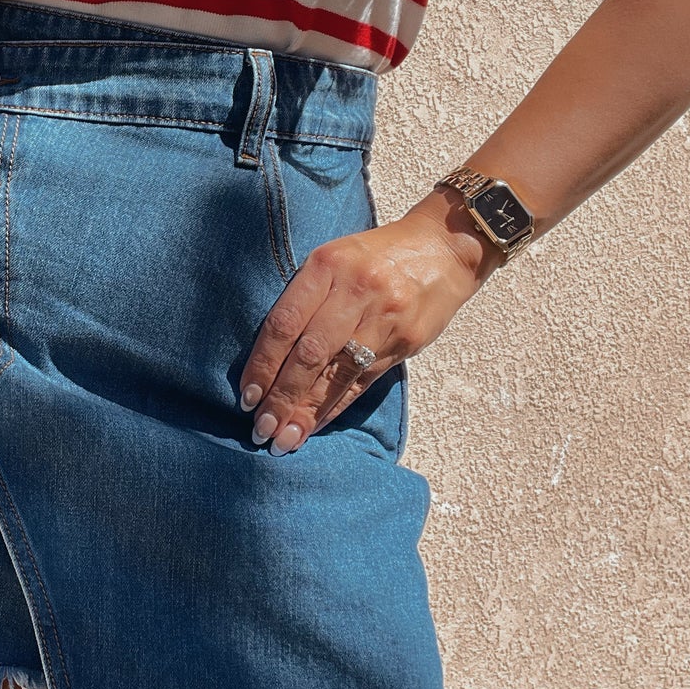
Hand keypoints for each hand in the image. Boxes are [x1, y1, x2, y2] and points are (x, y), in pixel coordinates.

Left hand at [236, 196, 502, 454]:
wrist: (443, 248)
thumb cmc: (375, 256)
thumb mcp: (334, 258)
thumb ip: (305, 297)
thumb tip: (267, 356)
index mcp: (326, 267)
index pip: (284, 324)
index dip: (262, 364)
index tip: (246, 396)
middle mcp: (354, 292)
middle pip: (308, 355)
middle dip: (281, 397)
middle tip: (261, 429)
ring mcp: (383, 319)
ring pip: (336, 374)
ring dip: (306, 412)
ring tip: (284, 440)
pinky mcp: (405, 341)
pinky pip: (363, 381)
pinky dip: (335, 407)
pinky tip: (315, 425)